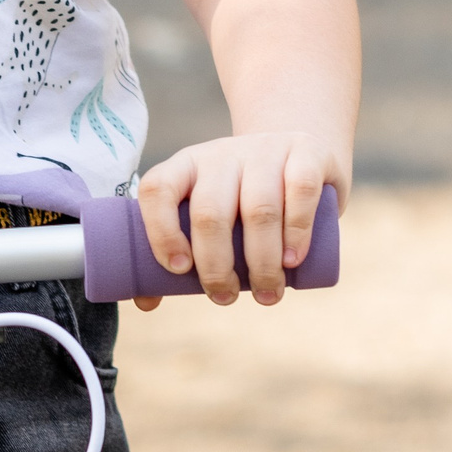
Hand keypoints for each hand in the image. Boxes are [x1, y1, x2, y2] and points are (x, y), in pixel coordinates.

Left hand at [133, 132, 346, 309]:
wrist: (301, 154)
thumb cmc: (244, 199)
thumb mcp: (209, 213)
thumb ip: (179, 252)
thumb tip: (146, 301)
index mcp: (186, 165)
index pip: (157, 189)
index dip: (160, 231)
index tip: (178, 271)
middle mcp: (222, 153)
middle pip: (210, 211)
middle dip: (216, 266)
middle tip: (225, 297)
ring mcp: (265, 150)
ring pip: (258, 208)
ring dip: (262, 263)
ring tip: (266, 293)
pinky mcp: (306, 152)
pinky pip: (300, 190)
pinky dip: (296, 232)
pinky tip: (293, 261)